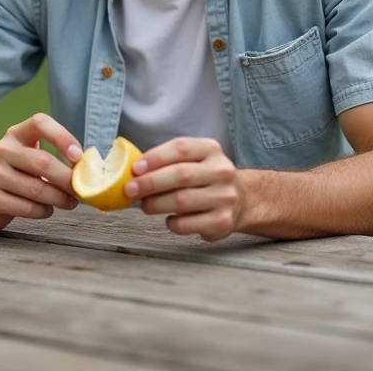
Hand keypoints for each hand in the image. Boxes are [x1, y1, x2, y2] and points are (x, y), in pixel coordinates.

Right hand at [0, 113, 82, 231]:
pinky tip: (46, 210)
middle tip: (81, 191)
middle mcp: (1, 149)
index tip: (79, 157)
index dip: (62, 137)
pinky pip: (26, 207)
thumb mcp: (33, 159)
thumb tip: (88, 168)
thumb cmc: (19, 176)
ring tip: (68, 202)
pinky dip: (43, 211)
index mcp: (16, 134)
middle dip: (67, 179)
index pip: (40, 123)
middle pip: (43, 161)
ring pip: (36, 189)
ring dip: (59, 199)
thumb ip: (56, 158)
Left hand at [124, 137, 241, 241]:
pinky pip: (186, 224)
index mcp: (211, 149)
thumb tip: (133, 172)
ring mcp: (224, 197)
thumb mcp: (194, 159)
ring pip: (181, 201)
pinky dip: (171, 222)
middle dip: (149, 183)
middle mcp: (222, 171)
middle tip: (130, 190)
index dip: (155, 157)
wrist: (242, 200)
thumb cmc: (205, 178)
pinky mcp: (222, 221)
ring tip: (146, 205)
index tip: (135, 168)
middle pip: (180, 175)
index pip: (180, 148)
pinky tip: (169, 218)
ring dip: (155, 204)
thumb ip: (168, 161)